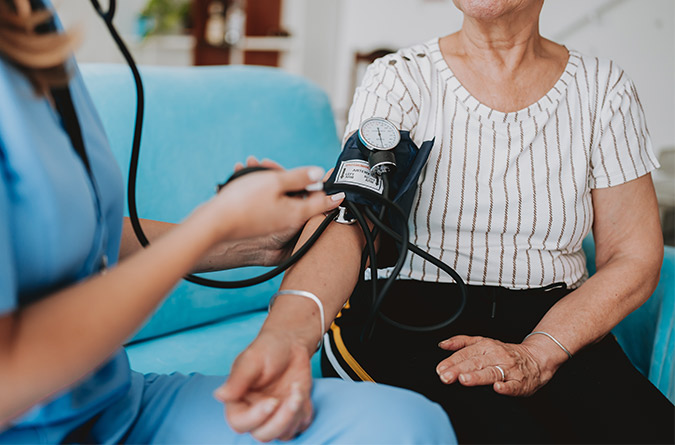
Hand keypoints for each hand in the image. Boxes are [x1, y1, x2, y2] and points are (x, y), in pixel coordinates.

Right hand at [203, 158, 343, 243]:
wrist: (213, 225)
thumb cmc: (243, 203)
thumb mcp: (275, 182)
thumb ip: (300, 177)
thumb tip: (319, 173)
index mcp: (298, 213)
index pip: (324, 202)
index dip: (333, 192)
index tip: (340, 188)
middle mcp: (289, 222)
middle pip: (300, 197)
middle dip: (289, 178)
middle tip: (270, 164)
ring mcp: (275, 225)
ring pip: (281, 198)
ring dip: (271, 181)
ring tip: (251, 165)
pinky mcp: (261, 224)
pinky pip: (268, 204)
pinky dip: (261, 190)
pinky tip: (244, 177)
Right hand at [214, 331, 313, 441]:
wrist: (291, 343)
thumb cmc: (268, 349)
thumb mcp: (252, 359)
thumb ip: (237, 379)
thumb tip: (219, 395)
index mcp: (239, 401)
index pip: (239, 423)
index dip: (255, 418)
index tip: (272, 402)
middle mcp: (256, 413)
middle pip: (263, 435)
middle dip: (281, 420)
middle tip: (293, 397)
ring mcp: (276, 415)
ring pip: (283, 434)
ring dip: (294, 415)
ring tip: (298, 390)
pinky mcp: (293, 414)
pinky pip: (300, 426)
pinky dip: (303, 413)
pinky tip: (301, 392)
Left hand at [435, 335, 564, 396]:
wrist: (536, 358)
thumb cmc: (505, 353)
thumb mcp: (482, 342)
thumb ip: (461, 342)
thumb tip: (443, 344)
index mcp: (485, 346)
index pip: (465, 354)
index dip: (452, 362)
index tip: (440, 369)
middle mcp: (496, 356)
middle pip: (475, 363)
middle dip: (459, 370)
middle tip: (446, 376)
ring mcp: (509, 369)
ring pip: (492, 372)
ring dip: (477, 376)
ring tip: (464, 379)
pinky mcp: (520, 382)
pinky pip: (513, 385)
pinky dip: (505, 387)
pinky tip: (497, 388)